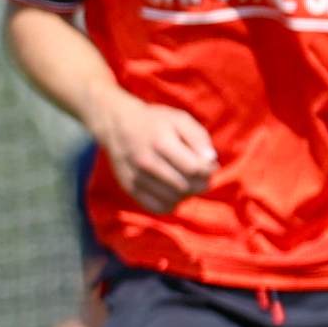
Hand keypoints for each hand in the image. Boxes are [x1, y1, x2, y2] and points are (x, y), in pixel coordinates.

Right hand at [96, 93, 220, 213]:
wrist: (117, 126)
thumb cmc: (155, 122)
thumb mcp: (180, 119)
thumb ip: (199, 137)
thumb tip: (211, 160)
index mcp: (160, 142)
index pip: (194, 168)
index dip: (209, 170)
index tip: (209, 164)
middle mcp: (146, 162)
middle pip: (185, 186)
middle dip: (201, 183)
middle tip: (201, 175)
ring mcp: (136, 177)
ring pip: (173, 199)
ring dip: (187, 194)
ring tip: (187, 181)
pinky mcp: (129, 188)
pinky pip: (157, 207)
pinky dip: (171, 203)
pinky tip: (173, 192)